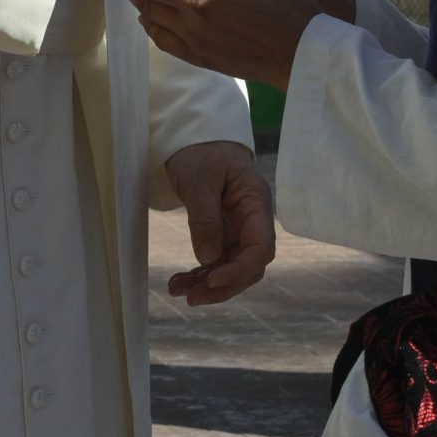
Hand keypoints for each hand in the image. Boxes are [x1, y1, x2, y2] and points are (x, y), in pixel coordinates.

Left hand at [161, 140, 274, 306]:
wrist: (194, 139)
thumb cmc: (201, 152)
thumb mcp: (199, 181)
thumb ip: (205, 219)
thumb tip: (209, 259)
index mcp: (256, 204)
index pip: (260, 248)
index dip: (240, 270)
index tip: (212, 281)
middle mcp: (252, 221)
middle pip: (248, 265)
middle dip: (223, 285)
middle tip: (192, 298)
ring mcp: (238, 228)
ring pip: (230, 267)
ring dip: (207, 284)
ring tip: (177, 291)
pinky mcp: (222, 233)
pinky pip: (216, 261)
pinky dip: (199, 274)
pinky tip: (180, 283)